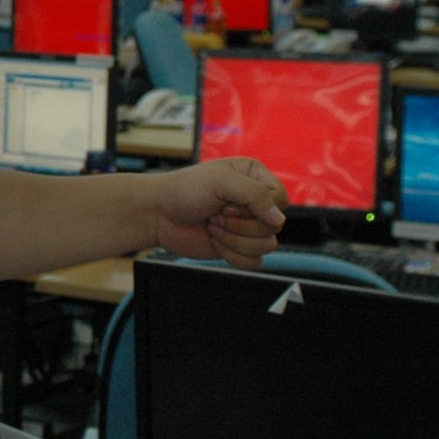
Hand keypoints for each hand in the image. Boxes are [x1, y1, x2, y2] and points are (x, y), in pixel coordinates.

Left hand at [153, 158, 286, 267]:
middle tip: (215, 214)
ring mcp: (248, 226)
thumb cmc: (184, 190)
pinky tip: (214, 242)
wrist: (158, 215)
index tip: (228, 202)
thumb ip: (254, 195)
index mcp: (254, 176)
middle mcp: (255, 201)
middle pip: (274, 226)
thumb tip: (279, 220)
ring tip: (212, 226)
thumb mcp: (220, 181)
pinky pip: (254, 262)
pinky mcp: (239, 247)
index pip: (280, 199)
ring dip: (234, 239)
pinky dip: (233, 256)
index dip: (258, 206)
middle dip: (240, 223)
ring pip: (267, 246)